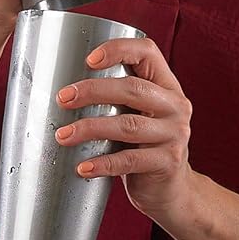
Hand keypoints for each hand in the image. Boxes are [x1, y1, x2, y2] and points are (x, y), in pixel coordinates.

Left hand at [54, 37, 194, 221]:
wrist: (171, 190)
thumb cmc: (144, 146)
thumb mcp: (139, 114)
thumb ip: (117, 98)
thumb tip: (62, 90)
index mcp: (167, 86)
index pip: (148, 52)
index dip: (118, 49)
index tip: (88, 60)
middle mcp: (176, 106)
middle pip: (132, 89)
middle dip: (92, 91)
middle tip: (63, 99)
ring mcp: (174, 135)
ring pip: (127, 125)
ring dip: (90, 128)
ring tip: (63, 135)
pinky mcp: (167, 162)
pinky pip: (129, 161)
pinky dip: (102, 163)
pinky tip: (83, 167)